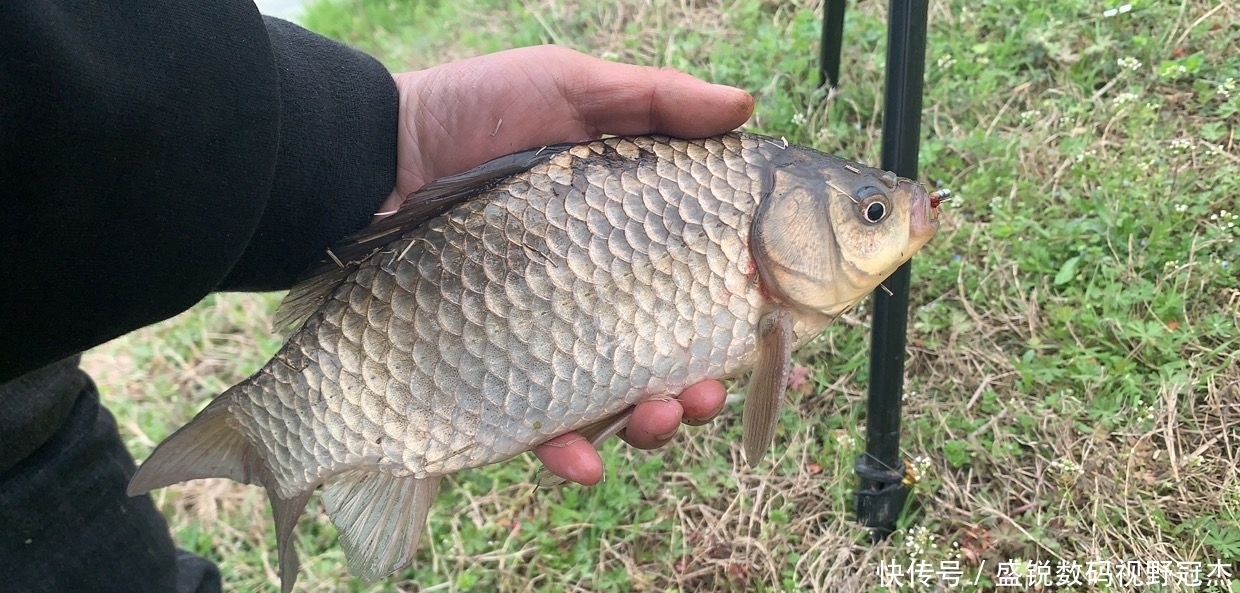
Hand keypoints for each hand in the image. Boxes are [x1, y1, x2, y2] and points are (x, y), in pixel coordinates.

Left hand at [389, 46, 747, 484]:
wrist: (369, 159)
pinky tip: (580, 458)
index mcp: (629, 235)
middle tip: (710, 390)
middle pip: (675, 357)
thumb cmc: (470, 114)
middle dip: (706, 387)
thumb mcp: (567, 87)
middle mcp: (598, 292)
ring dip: (656, 425)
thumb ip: (655, 101)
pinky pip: (542, 428)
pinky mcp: (497, 372)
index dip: (752, 316)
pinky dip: (571, 452)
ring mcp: (549, 336)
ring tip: (661, 417)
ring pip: (622, 403)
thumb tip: (746, 108)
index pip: (708, 283)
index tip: (783, 336)